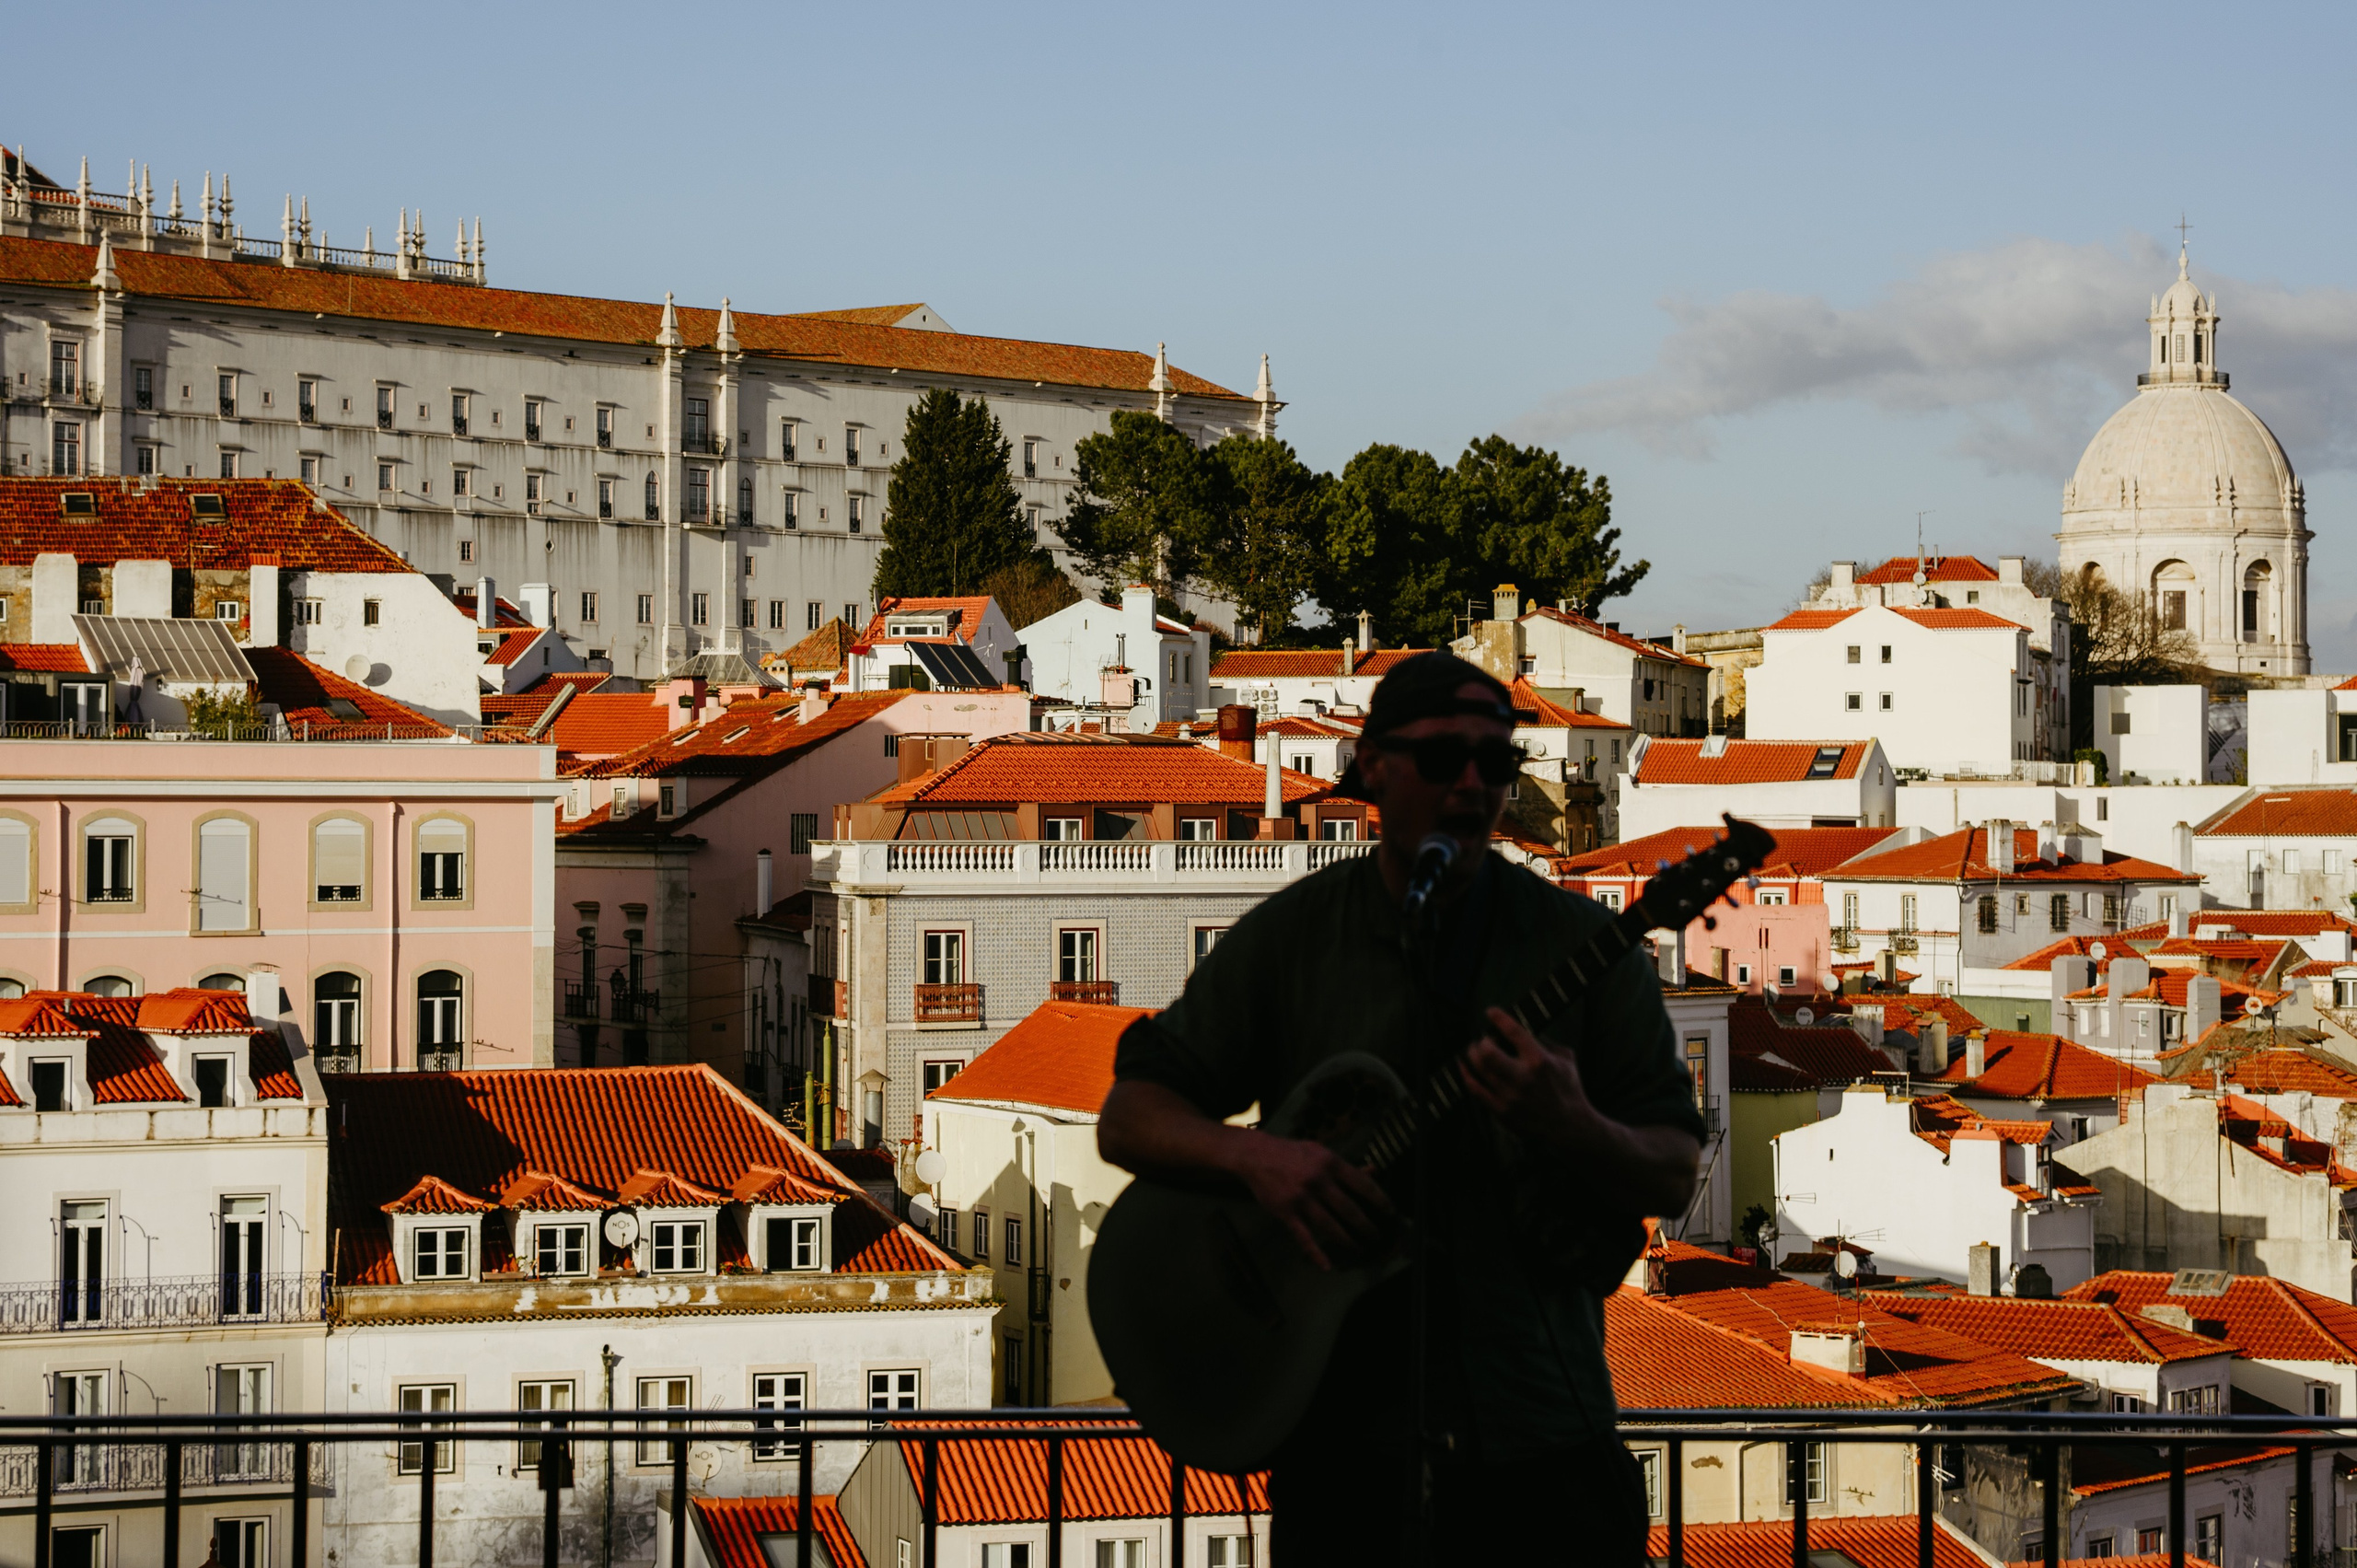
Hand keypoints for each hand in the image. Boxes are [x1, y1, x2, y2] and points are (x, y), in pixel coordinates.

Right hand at [1234, 1135, 1395, 1272]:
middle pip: (1350, 1210)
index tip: (1389, 1212)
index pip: (1362, 1184)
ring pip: (1331, 1226)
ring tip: (1359, 1248)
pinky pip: (1304, 1238)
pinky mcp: (1286, 1212)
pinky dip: (1316, 1254)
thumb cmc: (1292, 1154)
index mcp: (1330, 1163)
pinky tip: (1327, 1266)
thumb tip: (1374, 1171)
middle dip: (1367, 1227)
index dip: (1380, 1200)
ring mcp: (1302, 1198)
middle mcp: (1318, 1181)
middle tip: (1377, 1237)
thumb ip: (1346, 1166)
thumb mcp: (1321, 1152)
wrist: (1256, 1155)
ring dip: (1348, 1241)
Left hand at [1463, 1005, 1596, 1152]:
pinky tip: (1464, 1067)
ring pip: (1478, 1069)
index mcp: (1540, 1061)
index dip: (1499, 1018)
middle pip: (1488, 1052)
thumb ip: (1546, 1042)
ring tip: (1473, 1051)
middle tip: (1482, 1040)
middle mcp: (1523, 1077)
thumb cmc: (1568, 1089)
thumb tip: (1522, 1030)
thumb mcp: (1566, 1059)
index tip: (1491, 1011)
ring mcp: (1510, 1095)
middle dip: (1481, 1041)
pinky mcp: (1501, 1110)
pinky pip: (1475, 1089)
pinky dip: (1466, 1074)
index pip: (1514, 1032)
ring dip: (1472, 1055)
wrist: (1568, 1127)